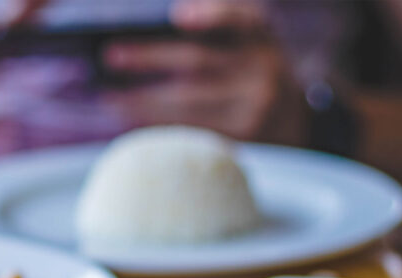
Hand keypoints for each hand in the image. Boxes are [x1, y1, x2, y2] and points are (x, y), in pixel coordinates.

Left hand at [102, 0, 307, 144]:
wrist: (294, 121)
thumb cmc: (252, 71)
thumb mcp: (247, 42)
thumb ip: (215, 26)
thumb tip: (157, 28)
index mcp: (261, 36)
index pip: (238, 19)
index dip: (211, 15)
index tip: (177, 16)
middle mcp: (263, 69)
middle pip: (197, 63)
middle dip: (149, 59)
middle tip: (111, 56)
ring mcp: (255, 107)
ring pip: (188, 104)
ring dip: (142, 101)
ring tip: (108, 98)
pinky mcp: (242, 139)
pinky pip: (190, 131)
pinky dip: (157, 125)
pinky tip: (130, 121)